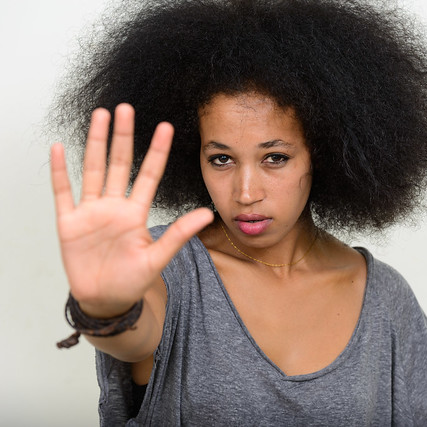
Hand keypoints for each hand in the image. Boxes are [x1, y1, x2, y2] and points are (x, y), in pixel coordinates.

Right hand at [51, 104, 212, 316]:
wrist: (105, 300)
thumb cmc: (132, 280)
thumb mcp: (157, 257)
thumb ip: (179, 234)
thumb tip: (207, 213)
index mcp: (136, 213)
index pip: (148, 175)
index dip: (156, 151)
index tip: (165, 126)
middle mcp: (115, 206)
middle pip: (119, 164)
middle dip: (122, 136)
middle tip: (125, 107)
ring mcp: (91, 212)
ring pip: (93, 169)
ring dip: (94, 143)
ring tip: (99, 116)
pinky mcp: (69, 222)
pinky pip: (63, 192)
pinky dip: (60, 171)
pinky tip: (59, 148)